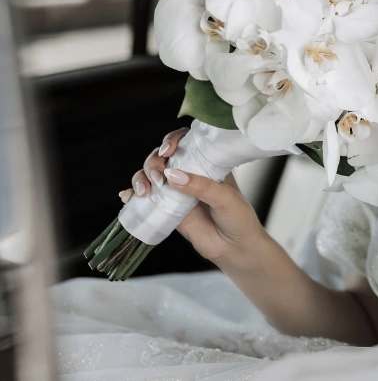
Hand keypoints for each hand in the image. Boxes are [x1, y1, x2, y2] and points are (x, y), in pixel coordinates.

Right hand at [121, 127, 267, 271]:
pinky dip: (132, 195)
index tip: (166, 150)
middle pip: (162, 158)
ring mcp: (177, 192)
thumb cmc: (238, 219)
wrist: (235, 249)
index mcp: (207, 165)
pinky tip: (127, 197)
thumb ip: (200, 186)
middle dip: (153, 163)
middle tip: (159, 179)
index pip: (186, 143)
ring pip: (150, 176)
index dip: (172, 140)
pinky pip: (146, 199)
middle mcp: (190, 175)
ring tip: (144, 191)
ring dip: (141, 178)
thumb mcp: (224, 198)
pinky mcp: (167, 210)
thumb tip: (172, 175)